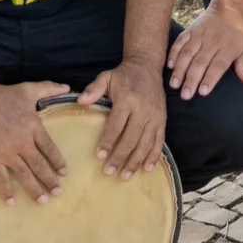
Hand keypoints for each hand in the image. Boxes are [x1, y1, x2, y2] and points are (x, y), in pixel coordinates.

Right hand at [0, 80, 68, 202]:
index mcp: (34, 127)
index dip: (58, 162)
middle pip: (39, 165)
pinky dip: (6, 190)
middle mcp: (22, 143)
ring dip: (35, 189)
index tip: (64, 173)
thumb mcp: (29, 89)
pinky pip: (1, 177)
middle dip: (50, 180)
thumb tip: (67, 87)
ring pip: (24, 174)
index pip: (50, 149)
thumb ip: (49, 88)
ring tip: (43, 200)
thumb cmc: (4, 95)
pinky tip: (12, 201)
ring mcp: (7, 152)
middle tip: (59, 192)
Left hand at [79, 64, 166, 179]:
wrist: (147, 67)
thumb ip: (93, 89)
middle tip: (109, 172)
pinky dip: (153, 156)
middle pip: (131, 138)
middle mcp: (143, 110)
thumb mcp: (106, 77)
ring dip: (135, 162)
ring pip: (145, 144)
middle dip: (120, 157)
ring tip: (125, 176)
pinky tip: (146, 168)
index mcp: (127, 100)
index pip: (116, 125)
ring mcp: (155, 117)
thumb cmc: (123, 75)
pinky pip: (159, 141)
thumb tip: (80, 101)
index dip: (108, 141)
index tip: (99, 156)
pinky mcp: (162, 120)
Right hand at [167, 0, 242, 99]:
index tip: (202, 92)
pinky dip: (173, 52)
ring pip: (187, 53)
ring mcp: (199, 35)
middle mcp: (212, 42)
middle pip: (200, 62)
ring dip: (180, 69)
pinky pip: (180, 41)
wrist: (228, 9)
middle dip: (191, 79)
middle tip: (185, 95)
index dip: (210, 79)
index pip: (218, 66)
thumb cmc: (237, 34)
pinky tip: (169, 65)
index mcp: (227, 48)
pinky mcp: (190, 30)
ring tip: (174, 84)